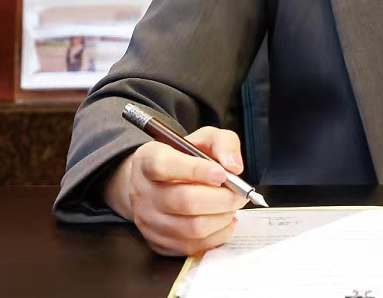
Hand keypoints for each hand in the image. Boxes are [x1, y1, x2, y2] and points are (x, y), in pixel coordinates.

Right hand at [105, 126, 245, 256]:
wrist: (156, 183)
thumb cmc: (182, 158)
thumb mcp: (203, 138)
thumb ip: (223, 143)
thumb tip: (234, 166)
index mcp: (148, 160)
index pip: (165, 166)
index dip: (196, 170)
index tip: (222, 174)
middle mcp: (143, 192)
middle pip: (184, 201)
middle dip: (221, 199)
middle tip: (239, 194)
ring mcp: (149, 221)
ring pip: (192, 228)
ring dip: (221, 217)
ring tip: (231, 206)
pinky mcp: (159, 243)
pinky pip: (194, 245)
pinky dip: (218, 234)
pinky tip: (224, 220)